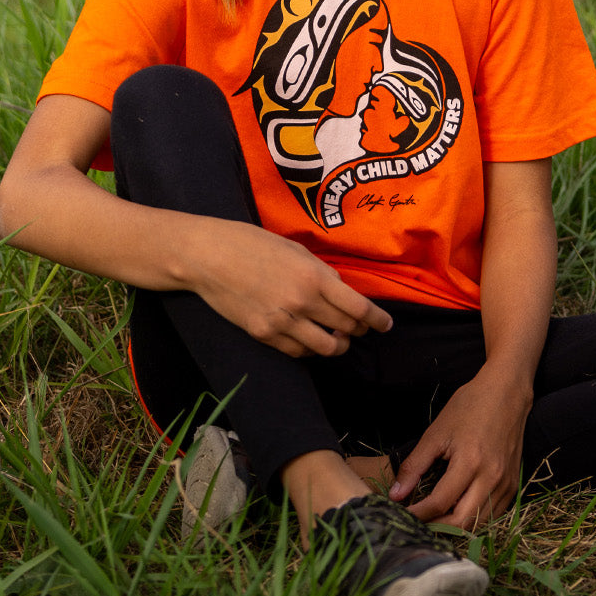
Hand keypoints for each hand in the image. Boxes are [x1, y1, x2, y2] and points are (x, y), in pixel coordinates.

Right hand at [185, 219, 392, 358]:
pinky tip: (310, 339)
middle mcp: (303, 303)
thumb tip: (339, 289)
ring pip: (326, 348)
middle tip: (360, 327)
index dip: (378, 320)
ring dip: (337, 344)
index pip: (359, 308)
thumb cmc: (251, 243)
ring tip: (336, 337)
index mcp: (314, 277)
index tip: (386, 325)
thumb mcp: (295, 250)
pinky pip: (298, 352)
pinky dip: (310, 349)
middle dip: (359, 330)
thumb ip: (321, 271)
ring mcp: (283, 322)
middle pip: (347, 329)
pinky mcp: (264, 335)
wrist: (209, 257)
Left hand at [388, 369, 530, 529]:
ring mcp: (506, 484)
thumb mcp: (436, 432)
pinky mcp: (513, 485)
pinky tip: (457, 511)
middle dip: (436, 527)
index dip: (418, 514)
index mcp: (470, 462)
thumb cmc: (469, 406)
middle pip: (461, 522)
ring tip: (434, 520)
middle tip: (416, 523)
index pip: (439, 503)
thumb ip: (415, 466)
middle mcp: (491, 478)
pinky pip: (493, 515)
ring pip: (479, 524)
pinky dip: (474, 520)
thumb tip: (396, 494)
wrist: (507, 393)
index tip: (401, 515)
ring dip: (455, 527)